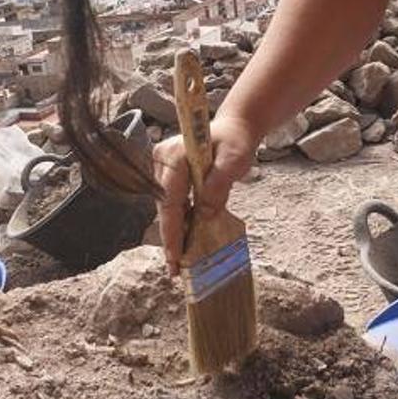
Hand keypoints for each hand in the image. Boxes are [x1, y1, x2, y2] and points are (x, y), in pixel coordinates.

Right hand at [152, 115, 258, 275]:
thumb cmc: (236, 141)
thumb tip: (205, 214)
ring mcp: (162, 165)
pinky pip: (171, 201)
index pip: (169, 202)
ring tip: (180, 260)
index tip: (174, 259)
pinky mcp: (167, 172)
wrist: (234, 128)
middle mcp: (162, 159)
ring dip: (175, 231)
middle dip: (171, 239)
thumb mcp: (235, 160)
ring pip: (166, 206)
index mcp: (175, 155)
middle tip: (176, 270)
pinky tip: (185, 239)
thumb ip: (219, 184)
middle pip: (164, 207)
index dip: (171, 234)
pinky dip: (179, 219)